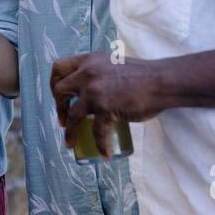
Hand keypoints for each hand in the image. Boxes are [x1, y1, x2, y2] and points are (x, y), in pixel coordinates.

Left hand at [49, 53, 165, 155]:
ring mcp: (94, 90)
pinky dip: (100, 145)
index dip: (54, 82)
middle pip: (59, 90)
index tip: (58, 95)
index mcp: (88, 60)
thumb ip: (98, 73)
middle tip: (63, 119)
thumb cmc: (142, 74)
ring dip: (69, 132)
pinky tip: (104, 154)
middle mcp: (87, 73)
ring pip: (72, 115)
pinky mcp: (105, 107)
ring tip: (70, 143)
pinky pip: (97, 131)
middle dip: (58, 107)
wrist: (160, 81)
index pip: (59, 66)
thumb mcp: (112, 65)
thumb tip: (90, 89)